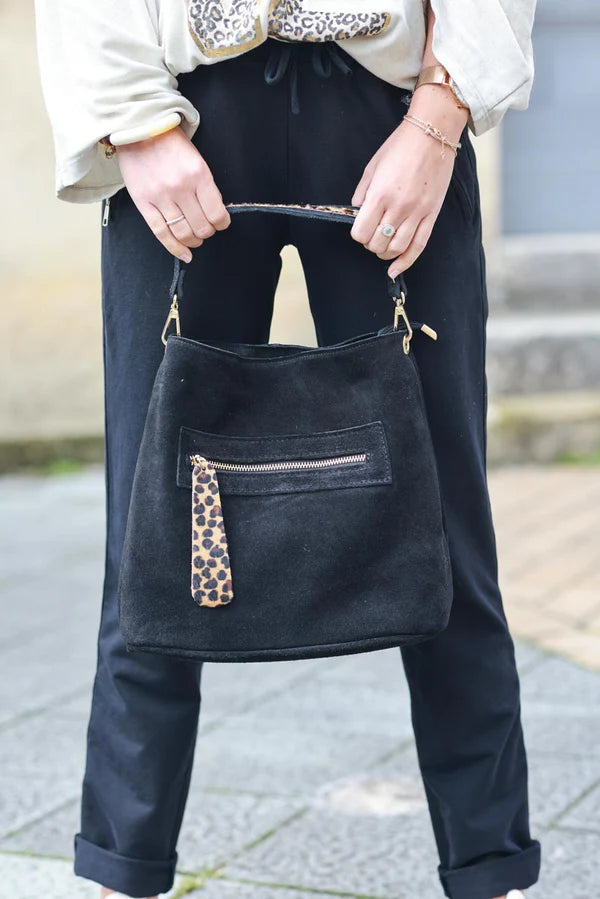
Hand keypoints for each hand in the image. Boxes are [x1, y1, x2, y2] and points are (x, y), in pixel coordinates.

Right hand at [115, 126, 230, 261]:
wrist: (139, 129)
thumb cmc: (171, 144)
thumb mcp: (197, 159)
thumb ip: (205, 186)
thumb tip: (215, 214)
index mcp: (199, 174)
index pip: (217, 214)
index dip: (222, 224)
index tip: (221, 223)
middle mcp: (180, 187)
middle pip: (201, 227)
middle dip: (207, 232)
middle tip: (206, 229)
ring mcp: (161, 196)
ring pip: (183, 233)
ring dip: (193, 241)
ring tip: (195, 239)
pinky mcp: (143, 202)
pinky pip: (161, 233)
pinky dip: (175, 248)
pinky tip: (183, 254)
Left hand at [350, 90, 467, 277]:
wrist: (432, 134)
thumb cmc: (400, 147)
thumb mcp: (372, 167)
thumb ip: (362, 193)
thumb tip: (357, 213)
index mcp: (380, 195)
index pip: (361, 232)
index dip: (357, 234)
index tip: (360, 228)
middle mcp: (398, 207)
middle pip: (377, 244)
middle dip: (370, 243)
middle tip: (372, 234)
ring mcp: (417, 213)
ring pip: (396, 249)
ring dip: (385, 253)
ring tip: (383, 248)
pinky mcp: (431, 215)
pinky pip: (418, 247)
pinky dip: (405, 262)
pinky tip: (395, 271)